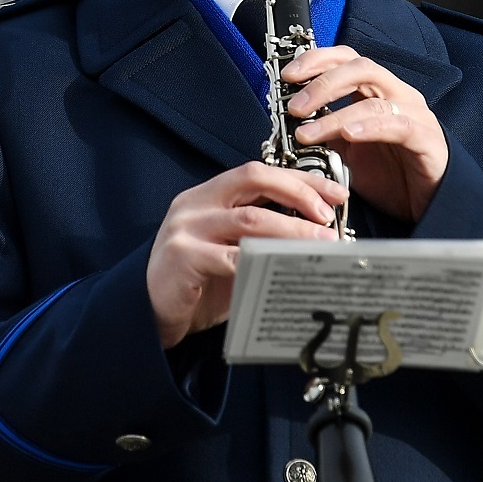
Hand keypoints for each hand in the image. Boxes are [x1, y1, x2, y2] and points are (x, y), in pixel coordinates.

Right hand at [146, 162, 346, 348]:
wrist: (148, 309)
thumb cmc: (196, 280)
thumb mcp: (230, 248)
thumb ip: (261, 235)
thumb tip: (316, 234)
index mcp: (208, 195)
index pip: (258, 172)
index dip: (299, 179)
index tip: (334, 194)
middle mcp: (195, 204)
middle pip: (254, 180)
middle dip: (299, 195)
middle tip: (328, 219)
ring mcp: (186, 229)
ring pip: (249, 219)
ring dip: (292, 231)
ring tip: (320, 244)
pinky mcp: (183, 257)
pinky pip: (232, 258)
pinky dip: (264, 263)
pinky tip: (285, 270)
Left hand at [281, 45, 448, 221]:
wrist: (426, 206)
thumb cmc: (391, 177)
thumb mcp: (347, 153)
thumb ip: (324, 133)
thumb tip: (290, 124)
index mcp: (378, 91)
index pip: (347, 59)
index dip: (317, 60)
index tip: (288, 75)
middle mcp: (398, 95)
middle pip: (361, 68)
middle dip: (322, 83)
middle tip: (294, 106)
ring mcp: (415, 115)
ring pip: (374, 101)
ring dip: (334, 116)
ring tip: (306, 134)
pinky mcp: (427, 140)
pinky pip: (399, 126)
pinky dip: (370, 128)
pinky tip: (348, 135)